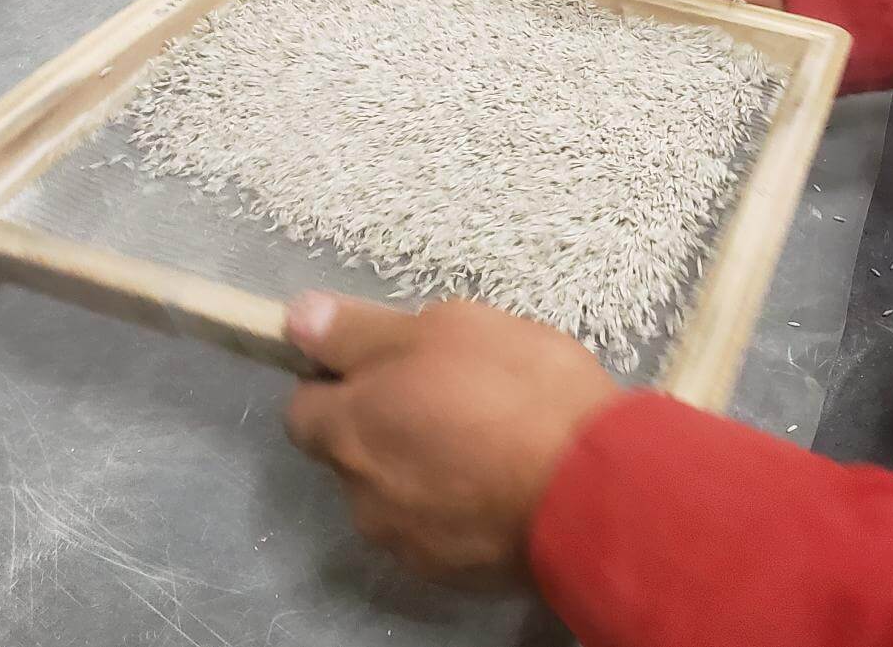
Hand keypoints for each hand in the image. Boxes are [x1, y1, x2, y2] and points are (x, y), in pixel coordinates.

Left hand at [284, 292, 622, 585]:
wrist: (595, 489)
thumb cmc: (519, 390)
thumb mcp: (444, 328)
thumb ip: (361, 331)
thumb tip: (298, 319)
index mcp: (350, 429)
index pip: (302, 408)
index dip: (337, 382)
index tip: (385, 365)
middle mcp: (361, 494)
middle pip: (349, 453)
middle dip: (383, 426)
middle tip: (448, 395)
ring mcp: (405, 541)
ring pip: (394, 493)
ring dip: (420, 469)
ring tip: (485, 443)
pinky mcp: (450, 573)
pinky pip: (437, 528)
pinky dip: (456, 506)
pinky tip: (501, 485)